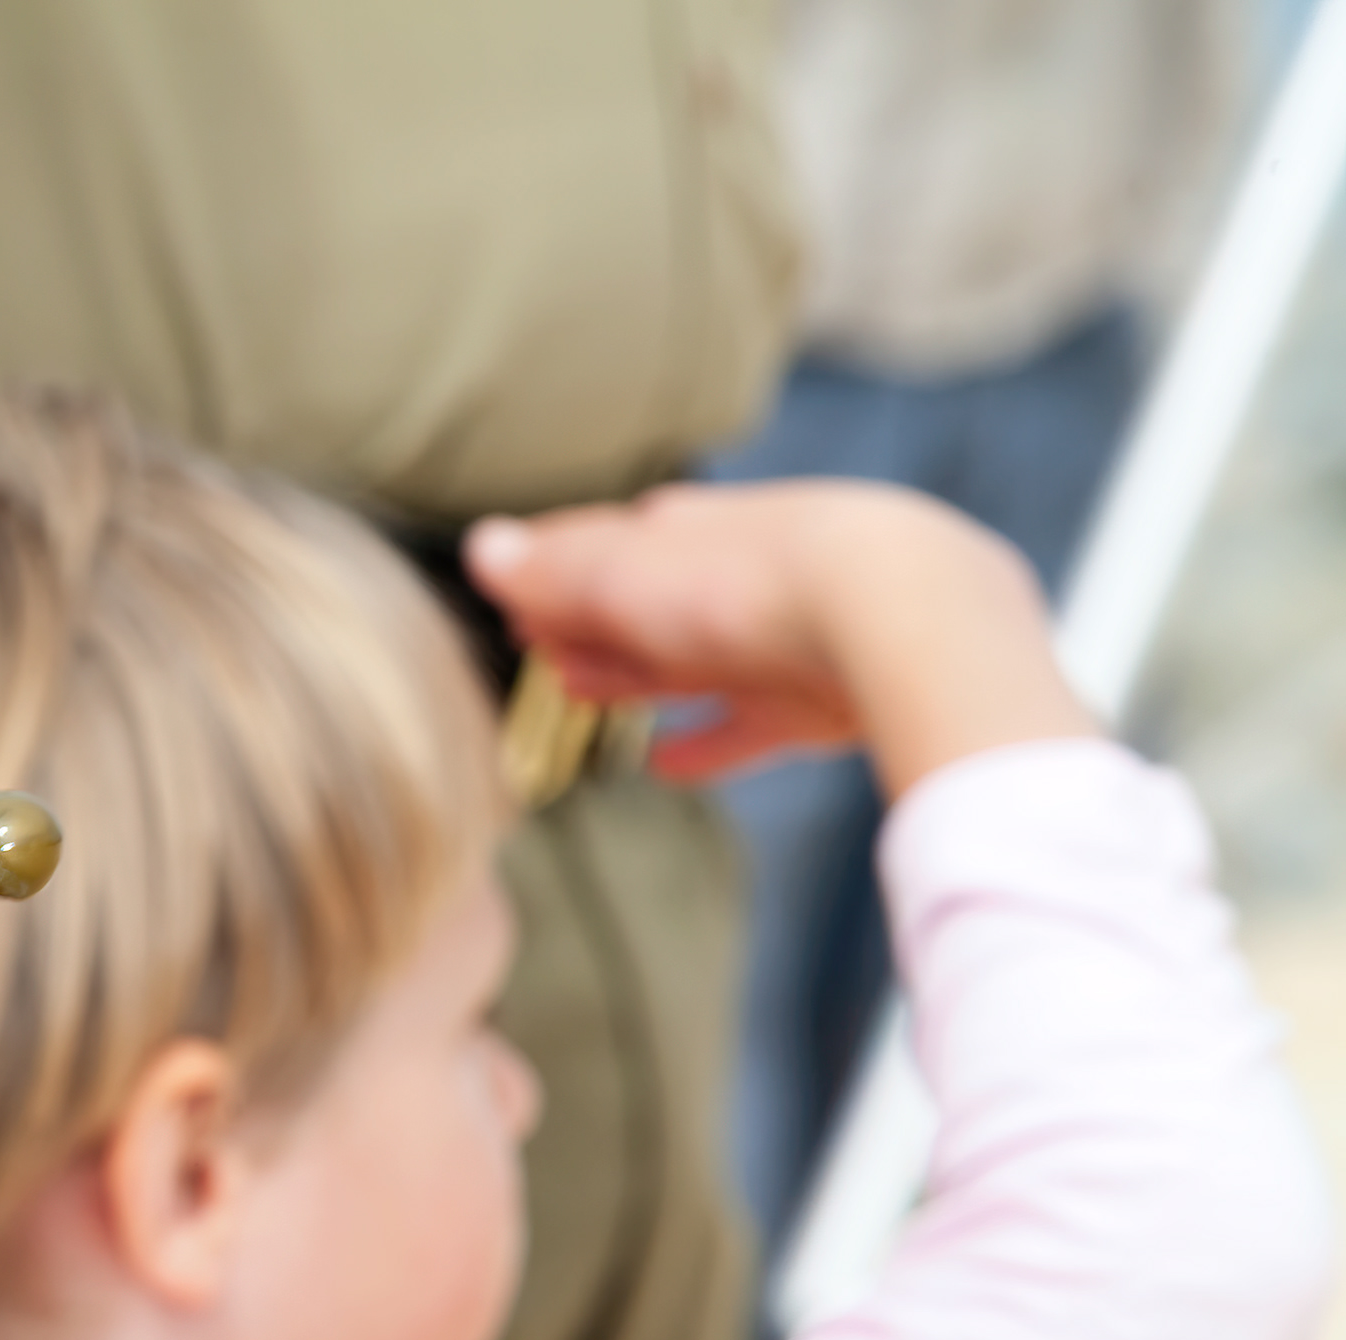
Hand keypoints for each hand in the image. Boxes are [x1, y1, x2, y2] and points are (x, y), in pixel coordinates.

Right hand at [465, 480, 1097, 798]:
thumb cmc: (749, 580)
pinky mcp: (821, 703)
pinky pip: (749, 726)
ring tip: (581, 693)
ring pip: (690, 659)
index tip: (510, 599)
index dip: (555, 572)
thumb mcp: (626, 574)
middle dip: (591, 621)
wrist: (901, 616)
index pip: (609, 544)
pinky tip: (667, 767)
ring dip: (634, 676)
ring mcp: (780, 637)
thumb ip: (553, 570)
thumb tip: (483, 546)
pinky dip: (705, 744)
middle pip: (649, 601)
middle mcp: (738, 573)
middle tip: (538, 647)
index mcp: (692, 528)